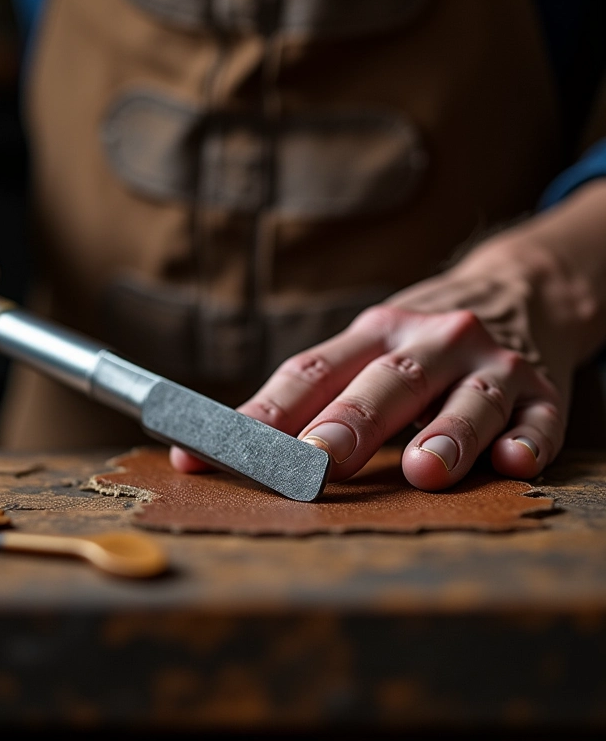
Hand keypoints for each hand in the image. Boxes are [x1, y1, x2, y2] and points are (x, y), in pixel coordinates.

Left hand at [172, 184, 605, 490]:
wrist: (517, 288)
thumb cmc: (415, 341)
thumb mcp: (364, 350)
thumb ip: (310, 397)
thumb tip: (234, 443)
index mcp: (372, 334)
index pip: (310, 372)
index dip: (263, 413)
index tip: (217, 450)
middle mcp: (429, 341)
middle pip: (387, 380)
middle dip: (351, 421)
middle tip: (318, 461)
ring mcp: (489, 363)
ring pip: (469, 397)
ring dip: (446, 432)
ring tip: (423, 470)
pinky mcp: (541, 388)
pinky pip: (539, 415)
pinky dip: (528, 438)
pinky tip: (514, 461)